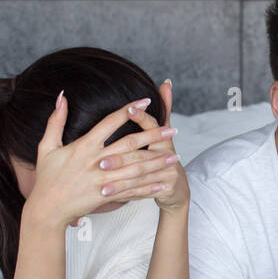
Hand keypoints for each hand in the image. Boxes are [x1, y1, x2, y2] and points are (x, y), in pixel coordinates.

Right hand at [25, 90, 180, 229]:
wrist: (47, 210)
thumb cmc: (47, 177)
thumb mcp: (47, 147)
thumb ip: (55, 121)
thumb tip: (61, 96)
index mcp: (83, 146)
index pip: (109, 123)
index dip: (128, 111)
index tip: (146, 101)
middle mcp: (95, 162)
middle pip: (129, 145)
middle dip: (152, 137)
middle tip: (172, 129)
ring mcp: (103, 181)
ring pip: (135, 170)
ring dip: (156, 163)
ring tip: (175, 157)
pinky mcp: (106, 197)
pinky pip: (131, 192)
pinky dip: (148, 188)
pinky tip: (163, 183)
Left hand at [95, 79, 187, 214]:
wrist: (176, 190)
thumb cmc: (164, 157)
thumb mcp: (164, 134)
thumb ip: (164, 109)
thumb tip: (166, 82)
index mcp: (162, 138)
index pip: (152, 124)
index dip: (141, 116)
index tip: (129, 109)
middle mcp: (168, 154)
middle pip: (142, 154)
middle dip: (121, 159)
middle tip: (101, 162)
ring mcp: (169, 172)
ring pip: (140, 176)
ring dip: (120, 181)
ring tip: (101, 185)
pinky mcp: (167, 188)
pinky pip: (143, 192)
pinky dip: (126, 194)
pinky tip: (110, 197)